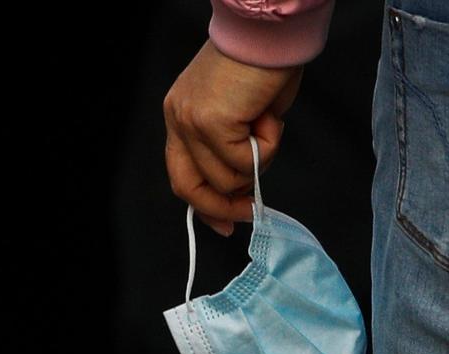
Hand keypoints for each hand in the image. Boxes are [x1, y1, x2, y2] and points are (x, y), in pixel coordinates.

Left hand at [163, 39, 303, 235]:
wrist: (270, 34)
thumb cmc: (264, 67)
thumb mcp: (243, 118)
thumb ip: (234, 150)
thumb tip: (242, 190)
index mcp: (181, 116)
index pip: (182, 174)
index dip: (205, 205)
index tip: (227, 224)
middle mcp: (178, 119)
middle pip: (188, 187)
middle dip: (223, 207)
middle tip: (252, 210)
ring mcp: (190, 122)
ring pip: (226, 177)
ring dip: (258, 160)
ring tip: (267, 123)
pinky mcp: (210, 123)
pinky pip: (245, 162)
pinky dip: (267, 146)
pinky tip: (269, 116)